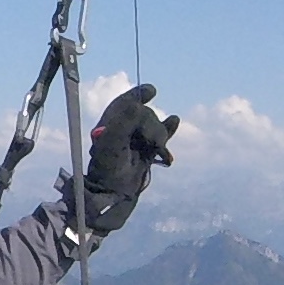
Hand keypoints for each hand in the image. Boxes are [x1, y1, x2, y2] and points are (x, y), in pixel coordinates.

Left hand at [76, 84, 180, 238]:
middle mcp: (123, 130)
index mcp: (110, 124)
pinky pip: (162, 137)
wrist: (115, 193)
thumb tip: (138, 104)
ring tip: (160, 148)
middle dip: (151, 124)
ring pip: (155, 127)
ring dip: (160, 134)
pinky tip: (174, 120)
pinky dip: (169, 130)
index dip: (137, 94)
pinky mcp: (147, 152)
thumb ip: (125, 119)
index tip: (152, 91)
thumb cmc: (109, 167)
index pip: (124, 103)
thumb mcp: (113, 141)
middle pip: (144, 115)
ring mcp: (136, 141)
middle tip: (151, 141)